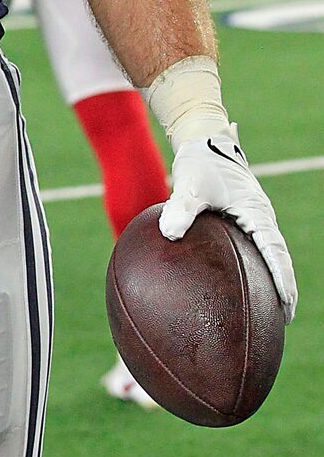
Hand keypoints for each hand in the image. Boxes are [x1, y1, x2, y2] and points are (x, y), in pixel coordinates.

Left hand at [161, 133, 296, 320]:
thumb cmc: (199, 160)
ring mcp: (253, 216)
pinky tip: (239, 282)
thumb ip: (181, 207)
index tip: (286, 304)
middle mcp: (260, 216)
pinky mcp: (241, 215)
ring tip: (268, 309)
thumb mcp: (189, 183)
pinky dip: (255, 265)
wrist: (202, 137)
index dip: (282, 279)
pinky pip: (254, 245)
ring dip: (272, 278)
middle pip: (278, 257)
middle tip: (283, 319)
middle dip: (284, 287)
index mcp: (256, 211)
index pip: (275, 251)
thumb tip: (169, 233)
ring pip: (268, 252)